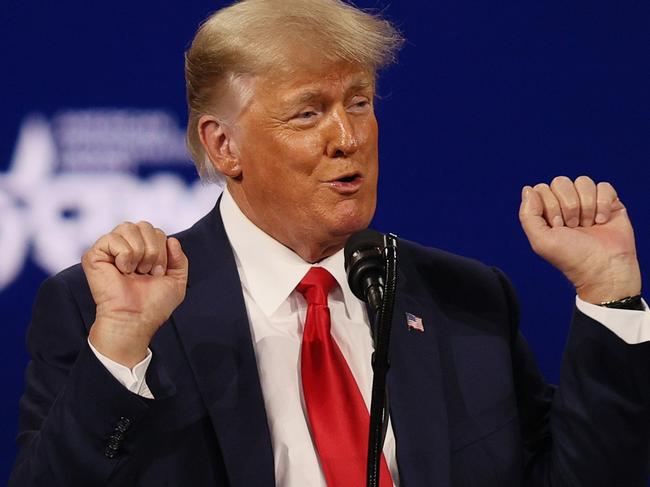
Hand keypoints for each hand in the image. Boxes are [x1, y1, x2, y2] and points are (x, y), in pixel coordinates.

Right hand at [82, 221, 187, 366]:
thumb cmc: (154, 304)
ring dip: (139, 252)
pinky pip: (113, 238)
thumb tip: (172, 239)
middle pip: (145, 225)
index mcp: (143, 250)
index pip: (157, 231)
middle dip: (153, 250)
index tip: (157, 273)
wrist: (136, 319)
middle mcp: (125, 247)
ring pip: (129, 227)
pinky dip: (124, 255)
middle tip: (146, 272)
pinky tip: (121, 270)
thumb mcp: (177, 280)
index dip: (162, 251)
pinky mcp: (94, 255)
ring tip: (134, 272)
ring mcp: (109, 250)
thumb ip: (180, 258)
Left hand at [519, 176, 640, 303]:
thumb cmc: (571, 257)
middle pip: (560, 181)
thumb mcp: (540, 240)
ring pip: (583, 181)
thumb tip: (528, 188)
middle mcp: (566, 204)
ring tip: (588, 225)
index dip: (549, 206)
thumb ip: (527, 215)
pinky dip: (603, 204)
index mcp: (547, 211)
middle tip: (573, 226)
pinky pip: (603, 186)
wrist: (603, 268)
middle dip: (567, 205)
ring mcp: (588, 202)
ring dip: (586, 205)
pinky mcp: (609, 202)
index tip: (557, 226)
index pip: (541, 188)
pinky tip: (602, 221)